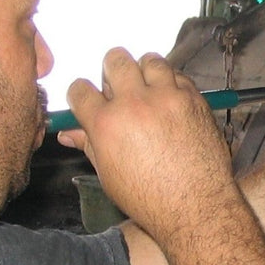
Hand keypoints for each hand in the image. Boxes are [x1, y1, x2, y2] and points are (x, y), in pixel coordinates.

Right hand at [58, 49, 238, 243]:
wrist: (196, 205)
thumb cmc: (149, 198)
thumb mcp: (108, 175)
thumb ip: (89, 145)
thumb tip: (69, 133)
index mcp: (106, 123)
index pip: (80, 89)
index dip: (81, 94)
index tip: (88, 100)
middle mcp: (134, 103)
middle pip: (115, 60)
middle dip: (112, 71)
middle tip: (119, 89)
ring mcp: (166, 97)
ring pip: (149, 59)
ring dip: (144, 71)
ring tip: (147, 90)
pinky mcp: (193, 97)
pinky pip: (178, 75)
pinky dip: (171, 83)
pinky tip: (170, 100)